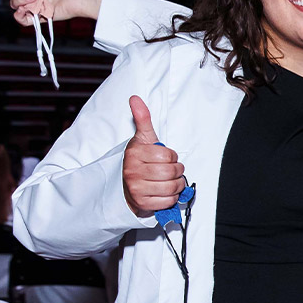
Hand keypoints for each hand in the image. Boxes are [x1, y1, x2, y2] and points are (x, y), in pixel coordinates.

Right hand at [122, 96, 184, 218]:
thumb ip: (142, 118)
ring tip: (171, 181)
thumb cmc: (140, 159)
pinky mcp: (142, 204)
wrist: (126, 183)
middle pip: (170, 172)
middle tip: (171, 170)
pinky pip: (167, 202)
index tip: (166, 158)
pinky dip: (172, 198)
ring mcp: (136, 189)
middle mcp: (132, 171)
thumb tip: (135, 99)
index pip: (167, 155)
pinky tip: (166, 192)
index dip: (172, 157)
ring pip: (171, 187)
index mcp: (135, 153)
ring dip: (177, 185)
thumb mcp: (142, 138)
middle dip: (176, 171)